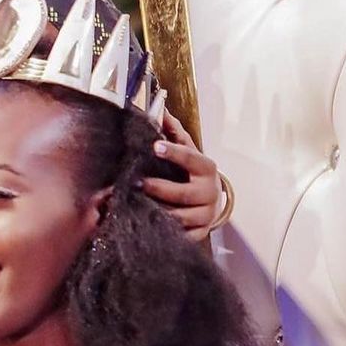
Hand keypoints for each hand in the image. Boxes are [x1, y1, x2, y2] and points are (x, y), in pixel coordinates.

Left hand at [140, 113, 221, 241]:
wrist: (211, 202)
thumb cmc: (194, 173)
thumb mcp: (188, 151)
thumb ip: (175, 133)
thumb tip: (161, 111)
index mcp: (207, 169)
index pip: (191, 158)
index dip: (174, 153)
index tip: (155, 146)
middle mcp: (209, 194)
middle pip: (183, 194)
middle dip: (160, 189)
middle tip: (137, 182)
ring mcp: (205, 216)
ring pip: (179, 218)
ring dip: (157, 212)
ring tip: (135, 205)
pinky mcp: (199, 234)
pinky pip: (179, 235)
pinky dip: (162, 231)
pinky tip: (145, 225)